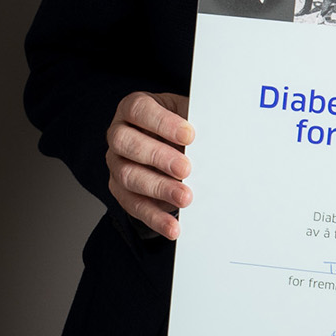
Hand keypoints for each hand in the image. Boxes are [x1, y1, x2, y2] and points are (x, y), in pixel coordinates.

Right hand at [106, 91, 193, 239]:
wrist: (172, 150)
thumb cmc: (180, 130)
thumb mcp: (188, 118)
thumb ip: (197, 122)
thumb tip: (220, 132)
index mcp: (133, 109)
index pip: (138, 110)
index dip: (161, 123)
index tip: (189, 135)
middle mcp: (119, 134)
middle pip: (125, 142)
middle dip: (157, 156)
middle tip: (185, 168)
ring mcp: (116, 163)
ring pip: (127, 175)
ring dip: (158, 188)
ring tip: (185, 197)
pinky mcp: (120, 191)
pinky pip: (133, 205)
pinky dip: (154, 217)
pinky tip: (173, 225)